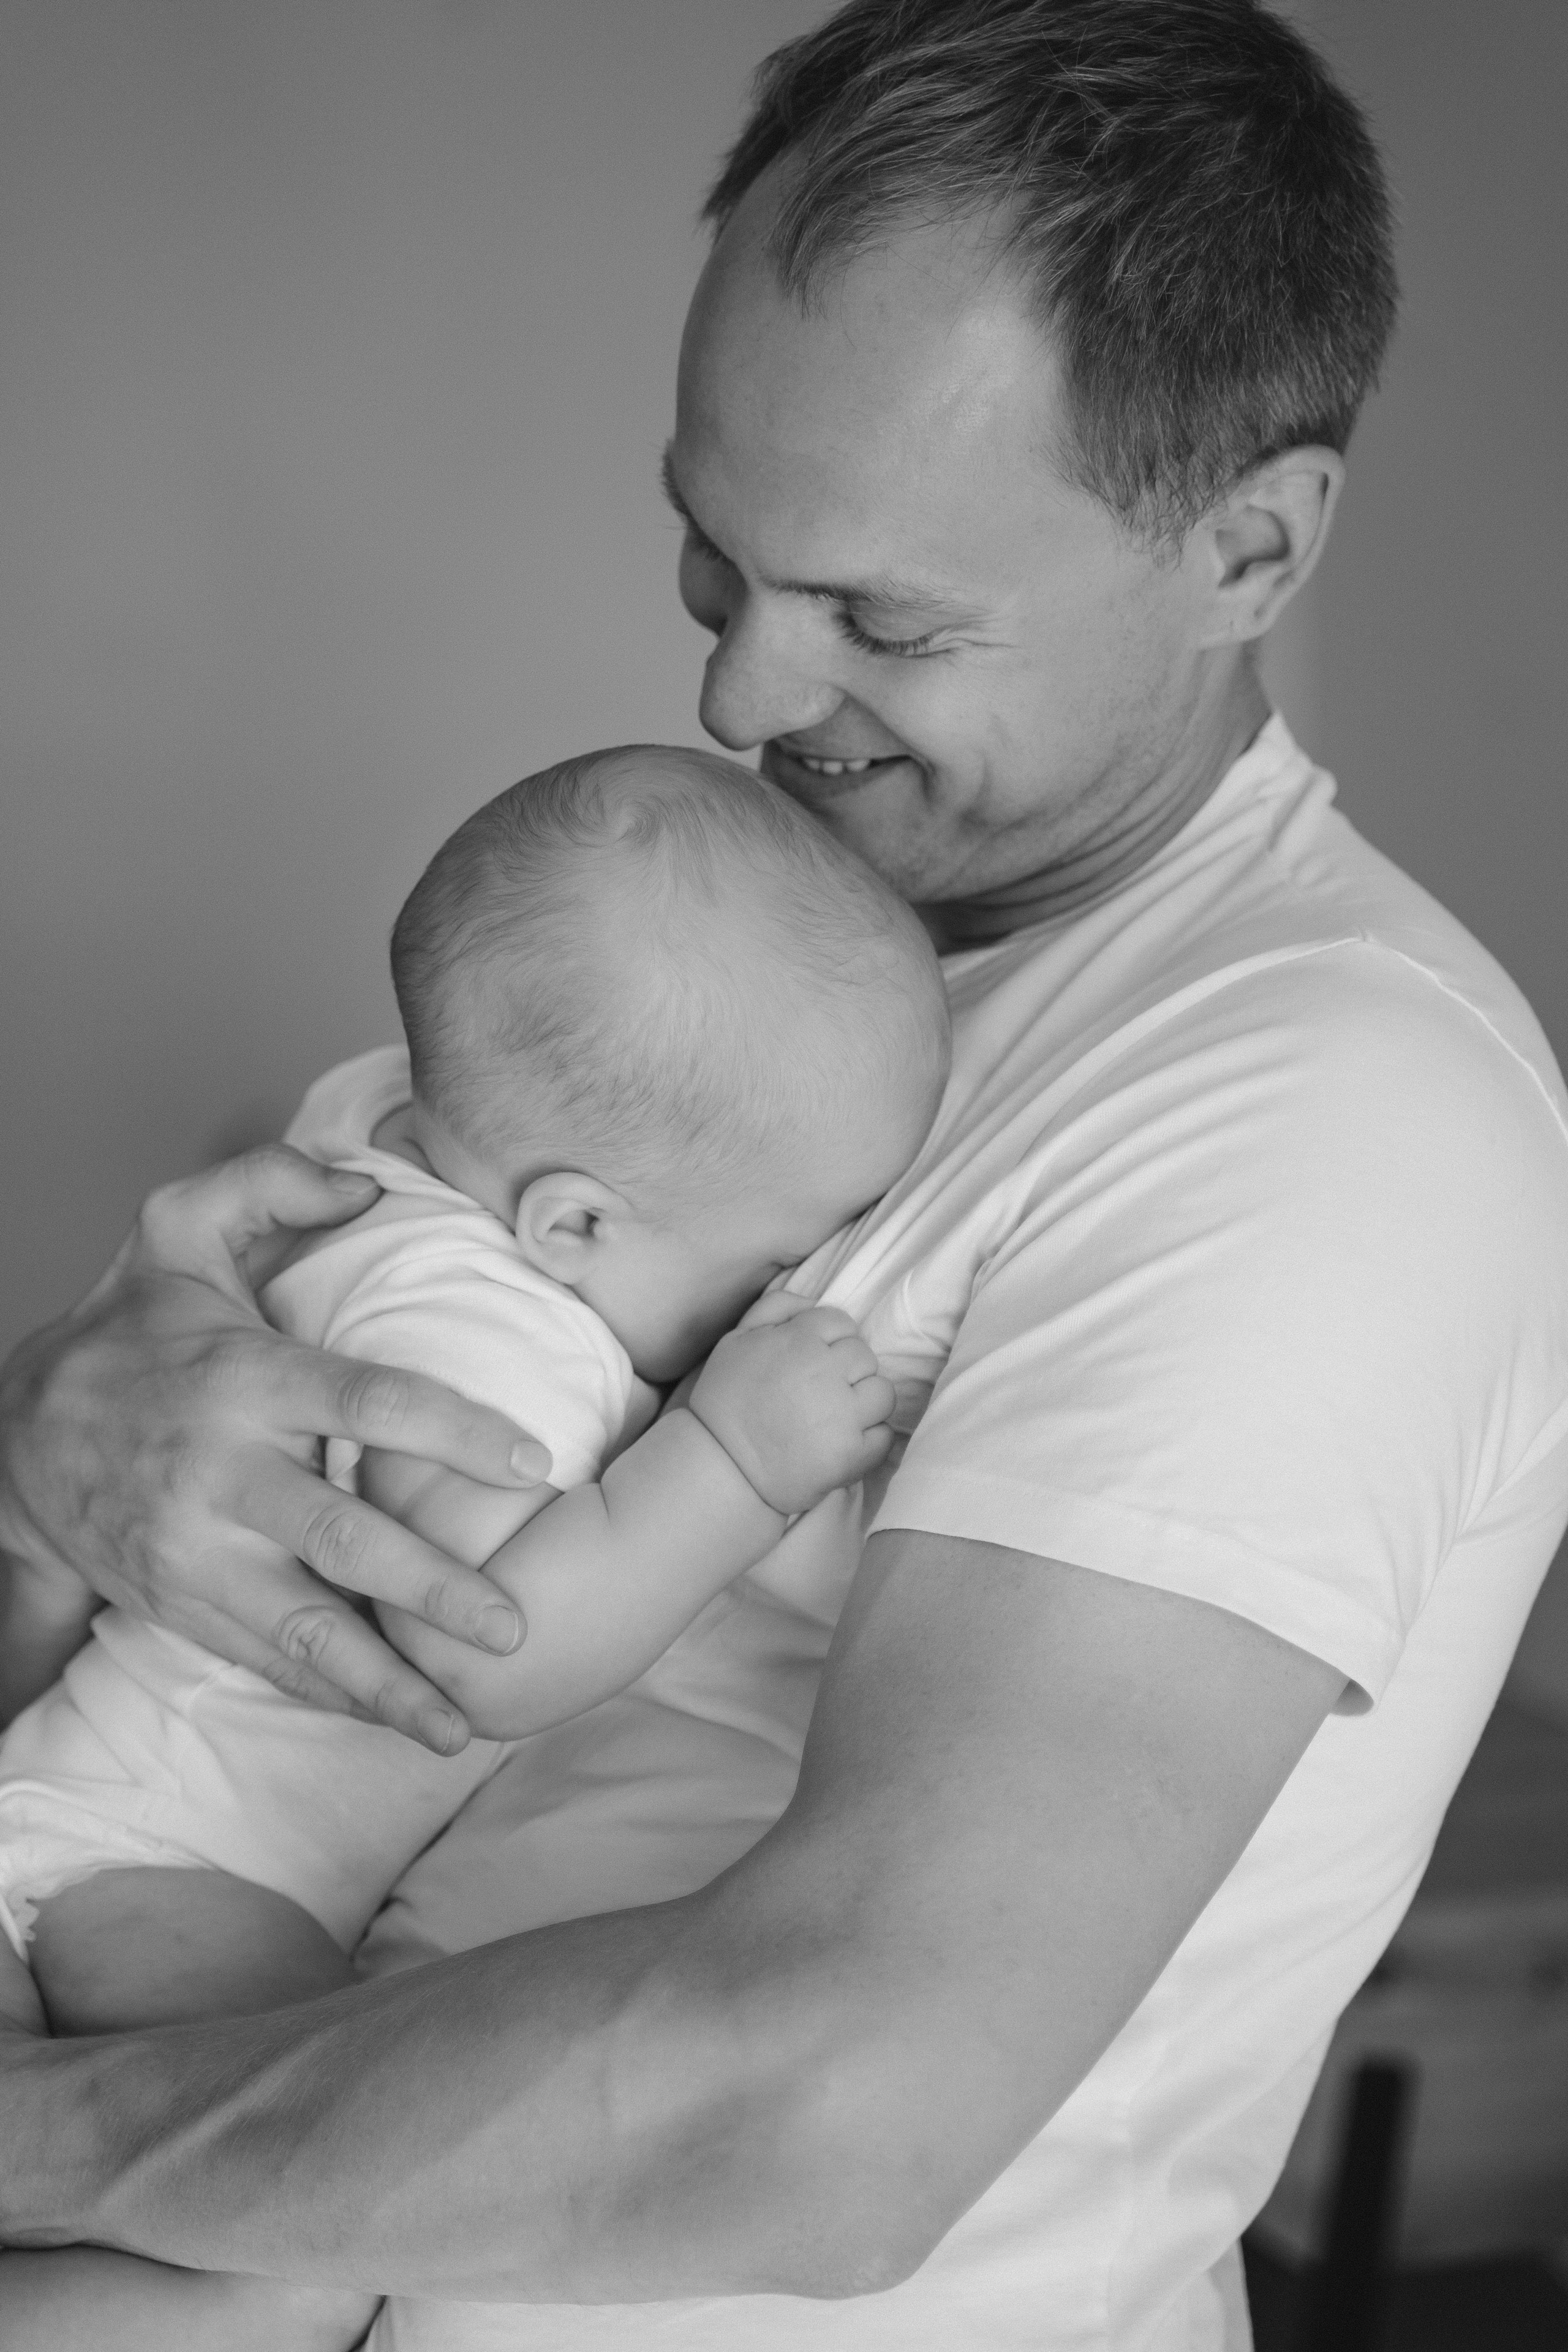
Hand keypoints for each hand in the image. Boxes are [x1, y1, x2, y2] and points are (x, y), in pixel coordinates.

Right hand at [0, 1148, 552, 1750]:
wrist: (15, 1434)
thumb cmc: (128, 1328)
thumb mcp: (178, 1228)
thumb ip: (271, 1183)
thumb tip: (366, 1180)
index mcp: (243, 1381)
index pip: (366, 1404)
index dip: (453, 1432)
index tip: (533, 1461)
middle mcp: (221, 1476)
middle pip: (341, 1539)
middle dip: (430, 1588)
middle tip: (512, 1624)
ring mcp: (197, 1554)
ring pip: (303, 1629)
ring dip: (387, 1681)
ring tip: (461, 1723)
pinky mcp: (184, 1605)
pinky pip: (269, 1660)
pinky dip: (336, 1697)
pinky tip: (401, 1723)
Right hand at [687, 1293, 894, 1514]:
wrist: (721, 1465)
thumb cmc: (725, 1401)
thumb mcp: (737, 1339)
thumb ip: (776, 1308)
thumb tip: (814, 1302)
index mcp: (800, 1341)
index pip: (842, 1323)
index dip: (830, 1341)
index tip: (816, 1362)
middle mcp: (827, 1372)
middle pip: (865, 1356)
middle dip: (848, 1371)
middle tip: (823, 1392)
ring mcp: (844, 1415)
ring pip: (882, 1393)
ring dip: (865, 1403)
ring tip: (838, 1417)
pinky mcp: (852, 1454)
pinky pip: (884, 1436)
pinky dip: (870, 1439)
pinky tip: (844, 1442)